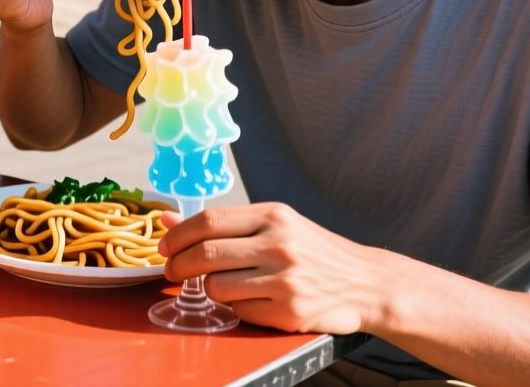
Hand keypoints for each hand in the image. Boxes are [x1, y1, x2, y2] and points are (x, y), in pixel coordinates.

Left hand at [157, 202, 387, 334]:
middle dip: (178, 266)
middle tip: (172, 271)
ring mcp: (286, 280)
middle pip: (205, 255)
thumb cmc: (312, 251)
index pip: (208, 221)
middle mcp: (280, 245)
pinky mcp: (290, 312)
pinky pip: (239, 311)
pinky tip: (251, 299)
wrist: (365, 283)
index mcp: (273, 216)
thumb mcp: (274, 224)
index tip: (165, 247)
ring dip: (209, 289)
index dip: (177, 236)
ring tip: (222, 284)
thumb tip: (166, 218)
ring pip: (217, 287)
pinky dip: (235, 308)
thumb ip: (224, 223)